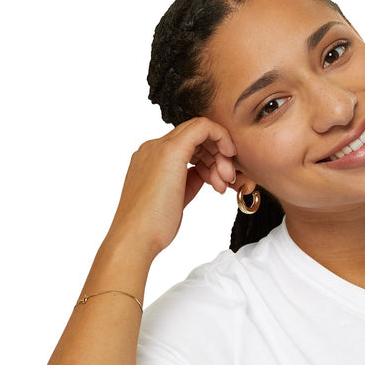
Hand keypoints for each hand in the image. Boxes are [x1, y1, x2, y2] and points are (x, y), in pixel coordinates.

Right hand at [104, 117, 237, 260]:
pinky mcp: (171, 151)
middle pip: (194, 137)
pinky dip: (221, 138)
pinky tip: (228, 156)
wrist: (136, 236)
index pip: (187, 146)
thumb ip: (189, 181)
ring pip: (200, 131)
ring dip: (220, 155)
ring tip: (223, 184)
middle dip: (217, 156)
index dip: (209, 159)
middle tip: (226, 181)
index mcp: (151, 159)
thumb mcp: (176, 198)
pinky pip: (203, 127)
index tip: (219, 180)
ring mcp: (159, 147)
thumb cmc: (153, 226)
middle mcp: (153, 148)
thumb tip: (205, 174)